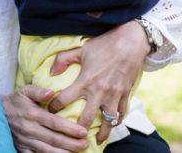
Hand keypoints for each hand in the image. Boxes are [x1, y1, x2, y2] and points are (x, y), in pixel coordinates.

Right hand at [3, 85, 88, 152]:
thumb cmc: (16, 101)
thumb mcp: (24, 91)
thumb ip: (38, 91)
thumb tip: (51, 92)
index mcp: (33, 114)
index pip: (54, 123)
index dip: (70, 128)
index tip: (83, 131)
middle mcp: (30, 129)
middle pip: (54, 139)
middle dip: (72, 143)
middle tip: (85, 144)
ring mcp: (26, 141)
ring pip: (47, 150)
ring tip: (78, 152)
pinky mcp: (22, 148)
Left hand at [46, 22, 149, 143]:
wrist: (131, 42)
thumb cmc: (104, 44)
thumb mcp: (81, 48)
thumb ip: (63, 60)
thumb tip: (51, 73)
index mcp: (85, 80)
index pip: (65, 99)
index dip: (54, 107)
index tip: (50, 111)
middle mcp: (99, 91)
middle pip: (86, 119)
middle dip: (78, 130)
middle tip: (72, 136)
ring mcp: (114, 95)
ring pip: (108, 121)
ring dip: (102, 132)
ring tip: (96, 140)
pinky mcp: (126, 94)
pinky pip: (122, 113)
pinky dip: (117, 121)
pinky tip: (113, 125)